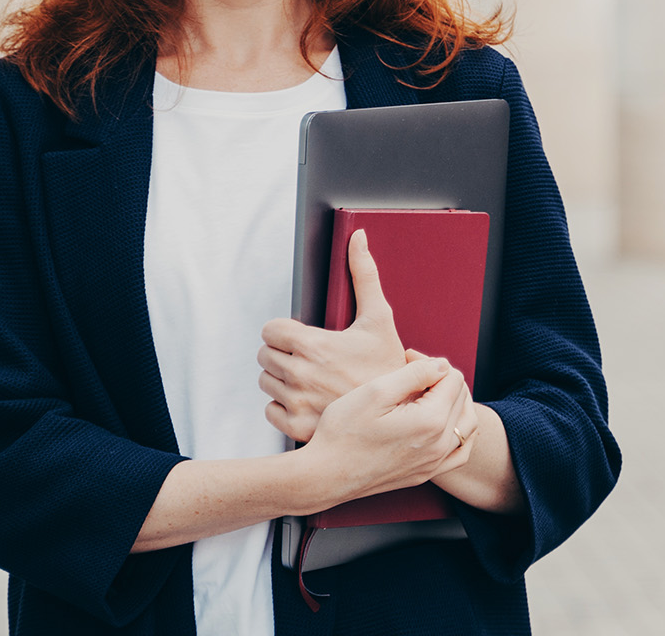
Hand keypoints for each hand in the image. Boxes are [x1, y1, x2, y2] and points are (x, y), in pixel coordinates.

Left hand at [258, 228, 407, 442]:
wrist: (400, 417)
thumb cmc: (389, 366)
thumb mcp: (380, 319)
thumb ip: (364, 275)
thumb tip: (358, 237)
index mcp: (313, 344)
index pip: (269, 330)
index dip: (285, 332)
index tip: (303, 338)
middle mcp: (300, 373)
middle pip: (265, 355)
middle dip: (283, 354)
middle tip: (309, 359)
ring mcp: (297, 402)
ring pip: (266, 382)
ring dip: (282, 380)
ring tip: (310, 380)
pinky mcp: (297, 427)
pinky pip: (270, 411)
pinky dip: (283, 407)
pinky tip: (307, 402)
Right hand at [293, 355, 477, 510]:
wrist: (325, 474)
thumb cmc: (343, 432)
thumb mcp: (376, 391)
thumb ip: (415, 374)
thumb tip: (441, 365)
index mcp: (430, 421)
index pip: (452, 377)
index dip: (430, 361)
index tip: (406, 359)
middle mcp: (439, 445)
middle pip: (462, 398)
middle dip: (440, 378)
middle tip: (411, 372)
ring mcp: (434, 463)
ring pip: (467, 424)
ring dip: (453, 402)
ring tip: (426, 393)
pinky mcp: (426, 474)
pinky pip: (460, 452)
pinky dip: (458, 432)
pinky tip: (442, 424)